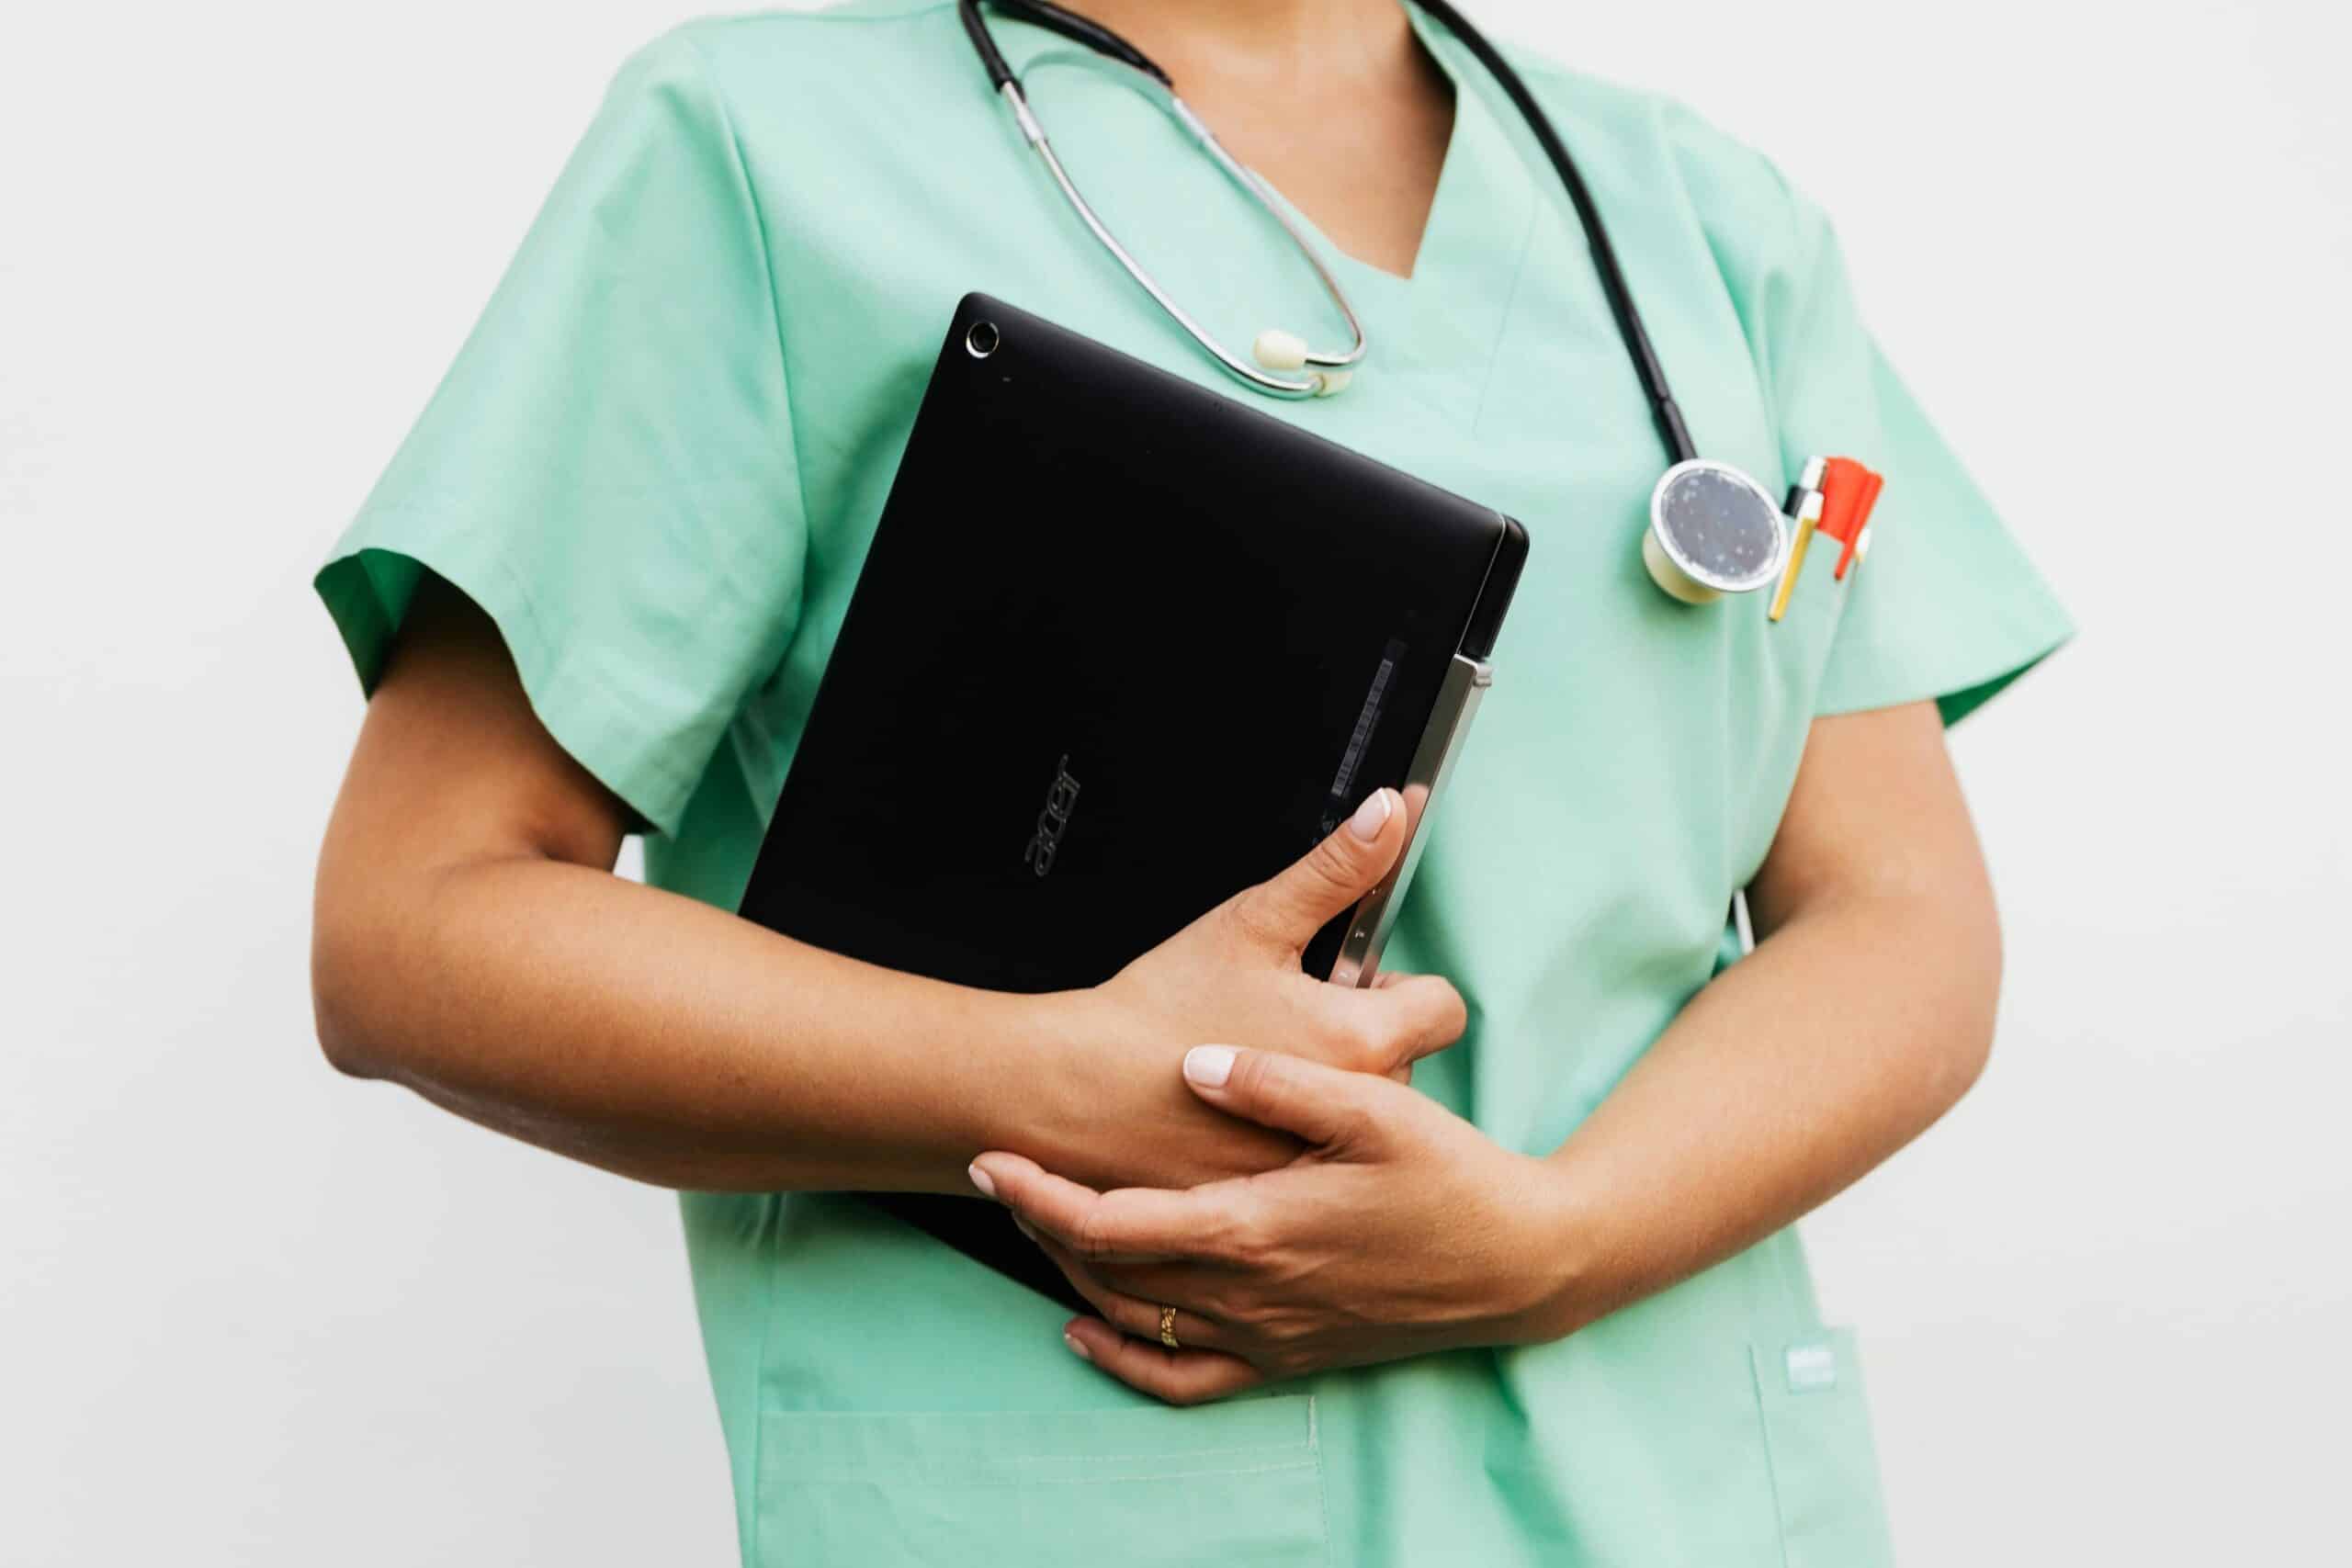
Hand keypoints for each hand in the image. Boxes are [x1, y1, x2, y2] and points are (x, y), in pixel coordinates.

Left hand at [969, 1045, 1575, 1403]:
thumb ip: (1280, 1083)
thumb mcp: (1376, 1111)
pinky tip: (1088, 1331)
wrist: (1522, 1265)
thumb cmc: (1454, 1180)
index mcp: (1257, 1227)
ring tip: (1036, 1220)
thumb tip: (1198, 1061)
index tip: (991, 1159)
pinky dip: (1124, 1359)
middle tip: (999, 1172)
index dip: (1040, 1194)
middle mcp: (1250, 1293)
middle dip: (1041, 1222)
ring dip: (1072, 1275)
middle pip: (1107, 1270)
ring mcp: (1266, 1334)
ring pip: (1134, 1320)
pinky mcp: (1288, 1357)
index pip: (1113, 1221)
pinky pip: (1184, 1379)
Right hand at [1027, 788, 1465, 1191]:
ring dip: (1326, 1089)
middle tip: (1283, 1019)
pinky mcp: (1282, 1198)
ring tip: (1256, 1065)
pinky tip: (1240, 1116)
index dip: (1398, 986)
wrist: (1075, 1091)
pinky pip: (1315, 1160)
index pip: (1442, 1008)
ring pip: (1356, 1113)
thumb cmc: (1159, 1006)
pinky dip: (1289, 1137)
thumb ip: (1336, 869)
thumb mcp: (1253, 922)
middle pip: (1401, 1061)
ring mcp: (1318, 1163)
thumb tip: (1393, 811)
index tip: (1349, 982)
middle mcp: (1354, 1113)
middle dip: (1357, 1036)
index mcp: (1362, 1040)